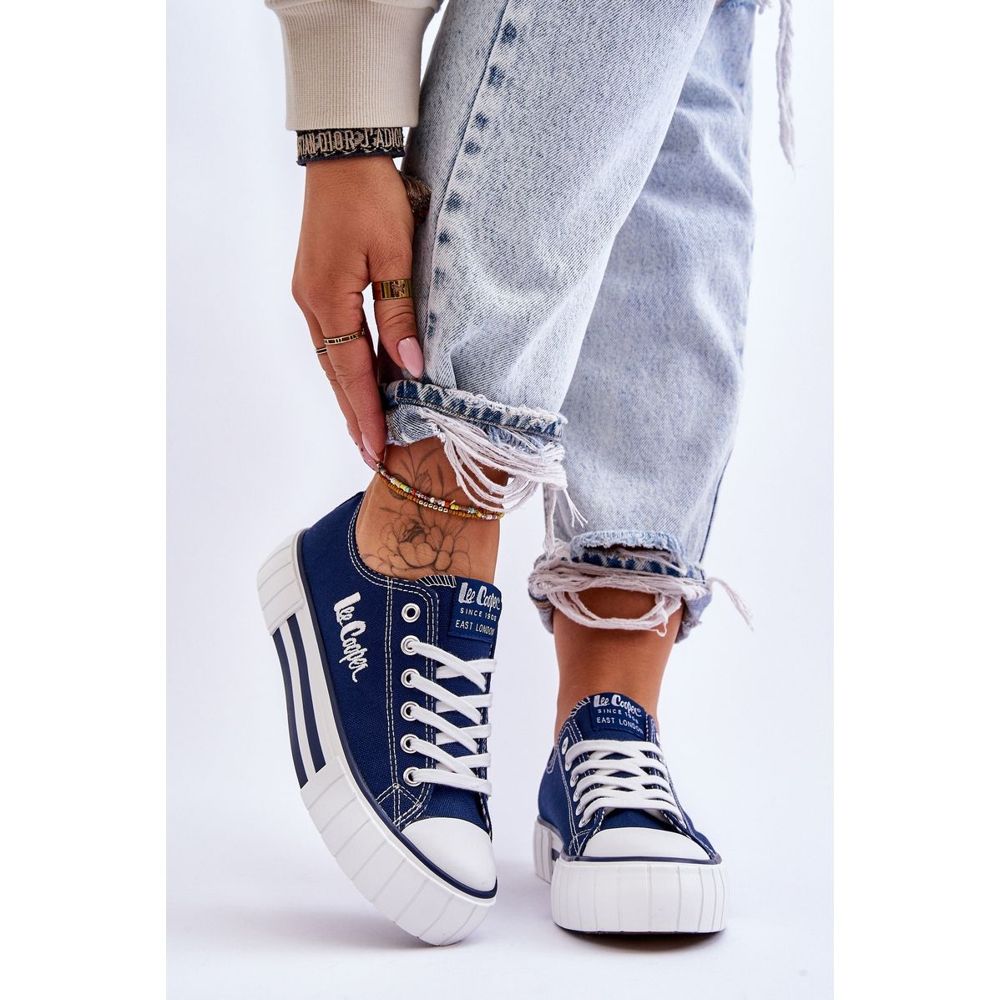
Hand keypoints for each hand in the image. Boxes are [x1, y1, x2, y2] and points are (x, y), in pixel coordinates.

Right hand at [291, 157, 424, 468]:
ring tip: (364, 429)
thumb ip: (400, 314)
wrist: (344, 152)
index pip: (350, 371)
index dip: (366, 413)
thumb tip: (410, 368)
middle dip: (354, 415)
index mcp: (328, 299)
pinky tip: (358, 381)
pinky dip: (346, 366)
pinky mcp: (315, 284)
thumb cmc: (373, 196)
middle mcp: (311, 303)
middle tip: (369, 454)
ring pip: (332, 358)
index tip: (376, 449)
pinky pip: (332, 338)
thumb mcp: (395, 255)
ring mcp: (309, 294)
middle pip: (335, 373)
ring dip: (348, 395)